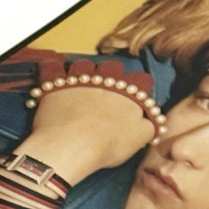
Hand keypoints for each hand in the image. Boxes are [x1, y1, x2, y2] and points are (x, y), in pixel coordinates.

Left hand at [27, 75, 157, 182]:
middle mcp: (106, 80)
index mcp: (129, 92)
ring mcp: (80, 79)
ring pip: (85, 65)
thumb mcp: (140, 138)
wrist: (73, 143)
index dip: (142, 87)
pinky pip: (55, 70)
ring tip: (85, 83)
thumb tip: (153, 122)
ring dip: (87, 71)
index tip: (140, 97)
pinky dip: (57, 73)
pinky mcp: (56, 84)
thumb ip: (149, 126)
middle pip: (113, 67)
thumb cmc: (111, 143)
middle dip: (114, 74)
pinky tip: (59, 81)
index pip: (142, 80)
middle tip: (112, 89)